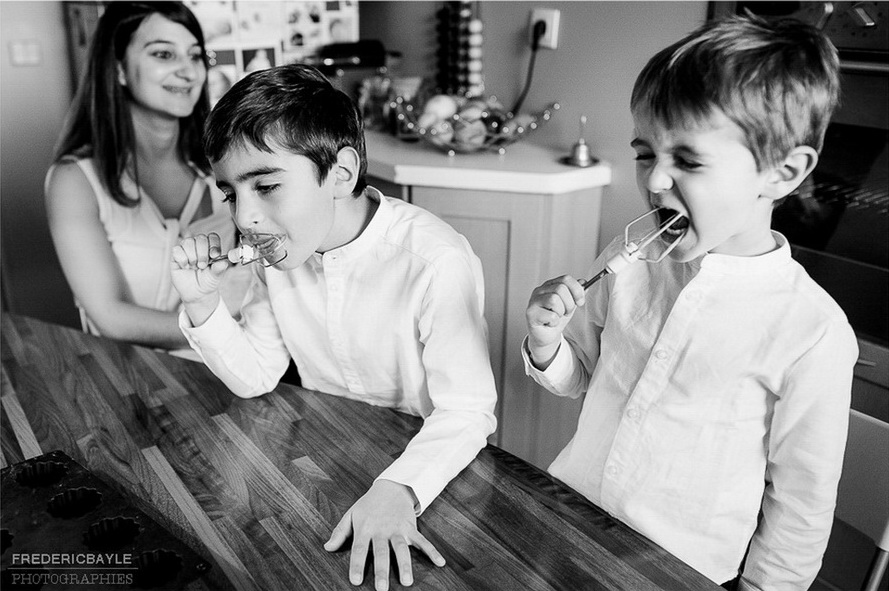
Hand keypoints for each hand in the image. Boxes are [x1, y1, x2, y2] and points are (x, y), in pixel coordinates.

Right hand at [171, 233, 229, 304]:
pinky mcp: (176, 254)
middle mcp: (199, 245)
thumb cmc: (207, 281)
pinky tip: (185, 267)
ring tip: (194, 267)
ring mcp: (187, 248)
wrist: (196, 292)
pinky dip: (182, 259)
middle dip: (202, 253)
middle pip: (201, 238)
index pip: (213, 237)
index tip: (214, 255)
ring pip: (188, 242)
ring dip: (192, 257)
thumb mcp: (216, 276)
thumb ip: (219, 268)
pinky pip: (177, 249)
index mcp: (211, 247)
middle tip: (202, 266)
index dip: (213, 245)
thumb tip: (224, 262)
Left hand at [324, 479, 445, 589]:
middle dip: (382, 570)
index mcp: (365, 528)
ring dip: (405, 565)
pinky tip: (440, 563)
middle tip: (382, 588)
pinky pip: (422, 541)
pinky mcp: (411, 527)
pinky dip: (432, 551)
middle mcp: (382, 530)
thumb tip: (327, 548)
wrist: (391, 486)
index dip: (357, 565)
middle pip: (381, 552)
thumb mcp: (351, 514)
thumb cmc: (369, 504)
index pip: (359, 549)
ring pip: (402, 548)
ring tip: (407, 581)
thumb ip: (340, 532)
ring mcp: (398, 529)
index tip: (355, 581)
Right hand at [525, 275, 584, 368]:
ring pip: (554, 300)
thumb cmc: (556, 318)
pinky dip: (554, 322)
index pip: (565, 279)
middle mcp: (540, 290)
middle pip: (561, 289)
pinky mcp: (531, 313)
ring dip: (561, 312)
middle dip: (569, 304)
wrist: (546, 335)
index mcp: (550, 285)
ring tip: (556, 317)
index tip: (581, 302)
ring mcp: (533, 301)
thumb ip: (576, 293)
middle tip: (566, 312)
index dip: (577, 290)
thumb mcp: (570, 304)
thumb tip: (584, 282)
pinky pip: (551, 315)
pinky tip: (550, 323)